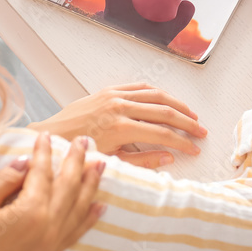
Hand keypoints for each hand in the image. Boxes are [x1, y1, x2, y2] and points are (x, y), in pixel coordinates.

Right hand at [0, 133, 103, 250]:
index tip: (46, 135)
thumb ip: (4, 180)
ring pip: (79, 206)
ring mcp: (51, 242)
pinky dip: (90, 217)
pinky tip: (100, 206)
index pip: (43, 173)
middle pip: (69, 186)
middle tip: (85, 140)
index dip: (44, 152)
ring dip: (91, 184)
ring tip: (101, 164)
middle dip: (78, 161)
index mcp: (30, 211)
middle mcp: (48, 226)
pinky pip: (77, 231)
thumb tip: (25, 163)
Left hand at [30, 83, 206, 168]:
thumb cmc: (76, 155)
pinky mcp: (107, 90)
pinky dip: (156, 92)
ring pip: (155, 94)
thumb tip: (169, 157)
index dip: (182, 142)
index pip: (162, 133)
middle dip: (186, 122)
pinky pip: (138, 87)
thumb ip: (142, 161)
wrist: (50, 138)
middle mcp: (119, 107)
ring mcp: (113, 96)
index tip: (194, 149)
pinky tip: (166, 100)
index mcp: (120, 128)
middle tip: (201, 131)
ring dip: (176, 103)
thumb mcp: (111, 163)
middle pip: (164, 111)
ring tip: (191, 114)